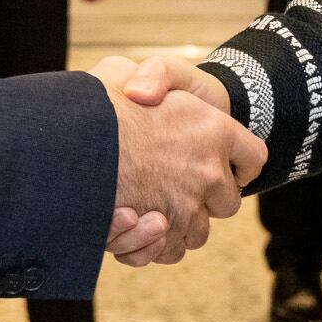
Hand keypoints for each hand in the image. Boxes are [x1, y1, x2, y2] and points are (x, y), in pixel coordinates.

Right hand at [93, 55, 264, 266]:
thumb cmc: (98, 100)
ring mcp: (188, 206)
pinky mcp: (163, 234)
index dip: (241, 162)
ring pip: (198, 231)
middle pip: (227, 202)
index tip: (229, 167)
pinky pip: (170, 250)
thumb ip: (153, 79)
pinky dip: (153, 245)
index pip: (252, 155)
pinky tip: (133, 224)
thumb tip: (152, 95)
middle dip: (204, 200)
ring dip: (177, 225)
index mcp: (212, 129)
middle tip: (174, 187)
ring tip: (147, 208)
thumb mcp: (124, 72)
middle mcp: (209, 171)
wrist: (68, 136)